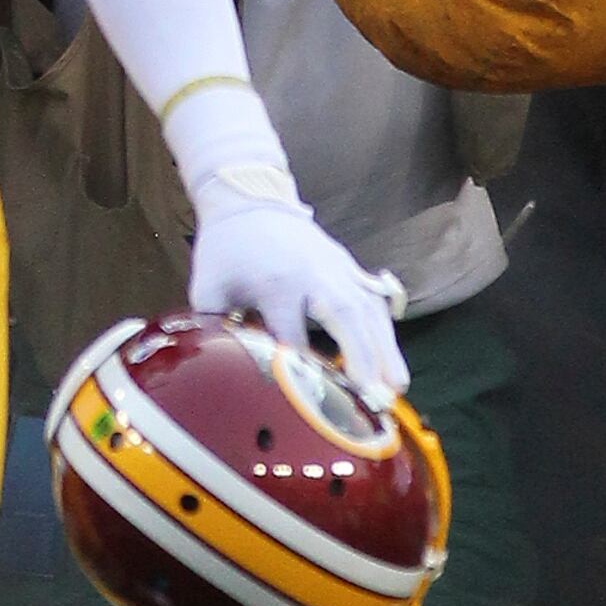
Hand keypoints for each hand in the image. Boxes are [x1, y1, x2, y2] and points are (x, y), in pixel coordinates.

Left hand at [189, 185, 405, 414]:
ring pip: (368, 308)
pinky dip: (386, 330)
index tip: (309, 403)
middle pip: (344, 315)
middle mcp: (313, 274)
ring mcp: (337, 268)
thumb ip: (214, 327)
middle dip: (362, 356)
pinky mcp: (349, 266)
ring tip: (396, 387)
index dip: (300, 370)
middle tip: (377, 396)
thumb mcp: (208, 286)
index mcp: (275, 283)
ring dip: (384, 348)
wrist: (251, 202)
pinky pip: (374, 300)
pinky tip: (393, 360)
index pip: (291, 335)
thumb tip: (219, 368)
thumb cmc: (228, 250)